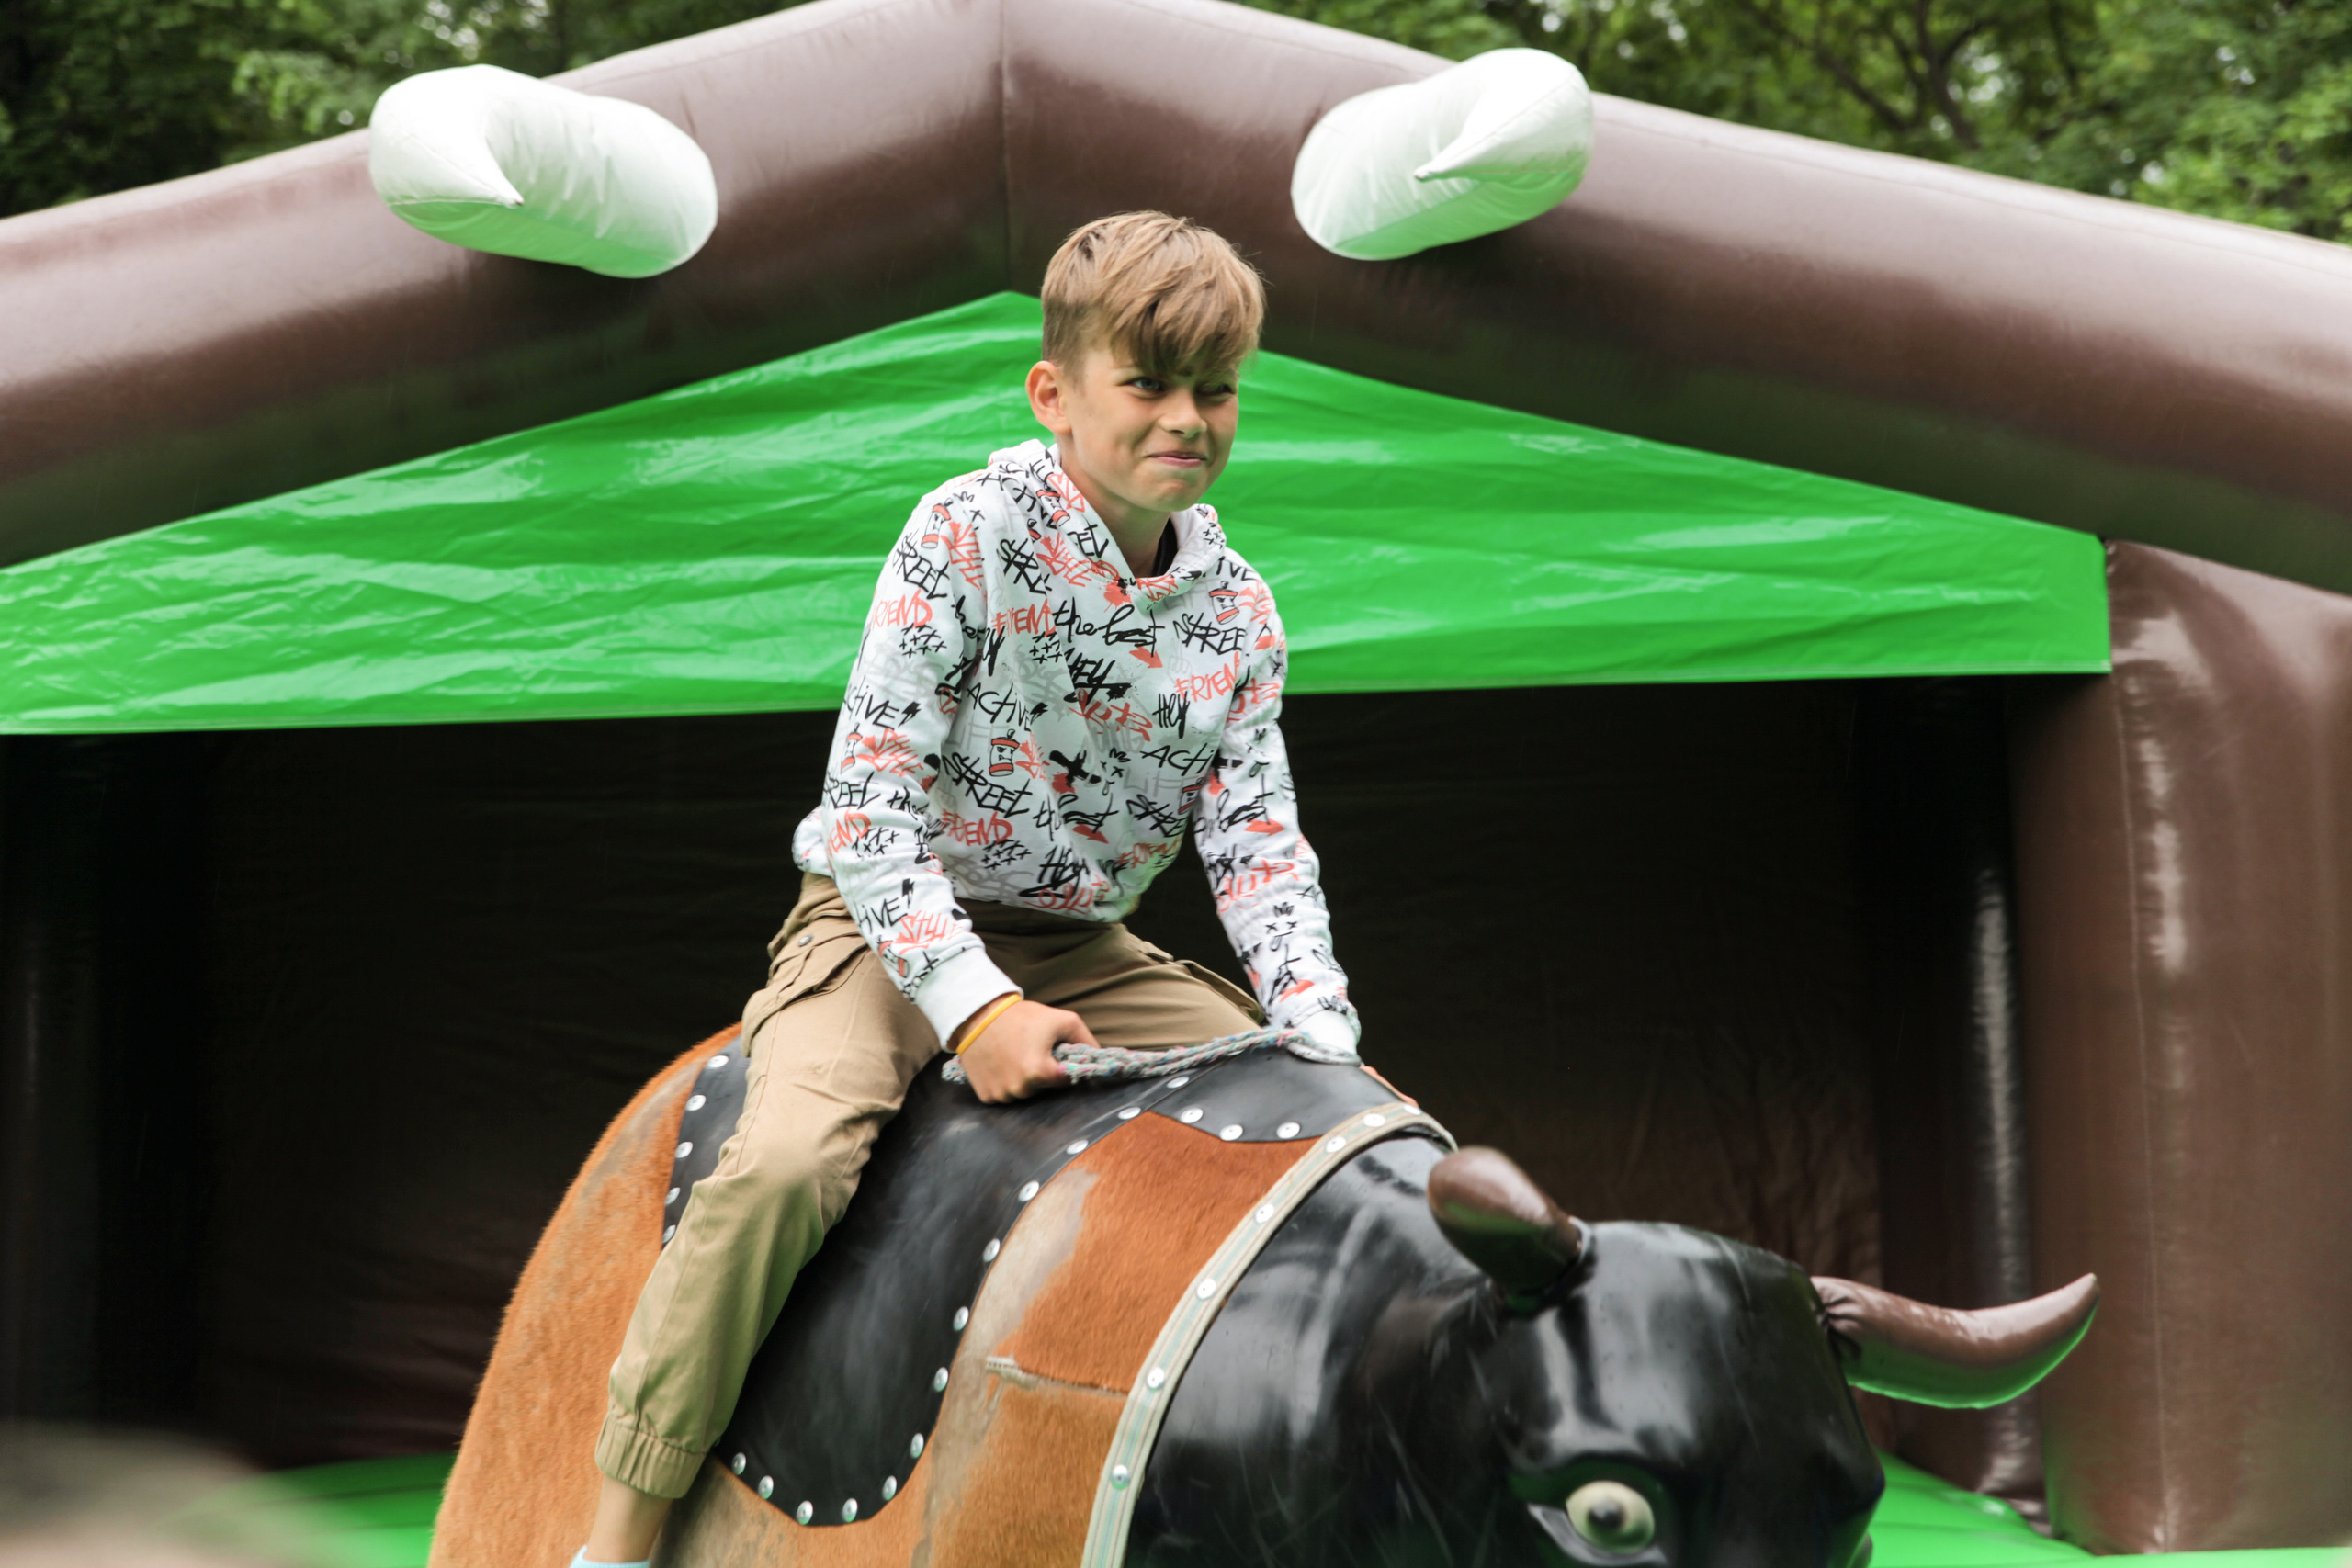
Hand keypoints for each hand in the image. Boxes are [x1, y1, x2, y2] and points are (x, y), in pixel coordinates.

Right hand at [957, 997, 1091, 1102]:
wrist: (979, 1014)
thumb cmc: (1023, 1016)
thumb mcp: (1063, 1020)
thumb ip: (1086, 1041)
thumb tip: (1099, 1058)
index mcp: (1040, 1072)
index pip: (1065, 1081)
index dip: (1063, 1067)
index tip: (1053, 1054)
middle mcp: (1020, 1089)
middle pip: (1044, 1089)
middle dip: (1043, 1073)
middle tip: (1032, 1051)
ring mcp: (1001, 1094)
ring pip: (1024, 1094)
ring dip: (1023, 1080)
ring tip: (1015, 1056)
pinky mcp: (986, 1096)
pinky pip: (1004, 1095)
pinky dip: (1005, 1084)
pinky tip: (1002, 1064)